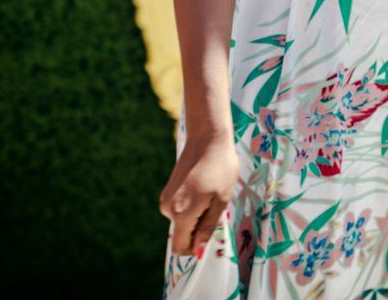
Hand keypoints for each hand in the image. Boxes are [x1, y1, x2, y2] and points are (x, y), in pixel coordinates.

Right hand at [159, 132, 239, 256]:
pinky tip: (201, 186)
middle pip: (182, 234)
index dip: (195, 248)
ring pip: (182, 222)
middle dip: (198, 227)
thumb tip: (197, 250)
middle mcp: (168, 208)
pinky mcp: (168, 190)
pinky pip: (180, 210)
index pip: (180, 248)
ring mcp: (166, 198)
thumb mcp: (220, 200)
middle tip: (213, 205)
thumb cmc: (220, 168)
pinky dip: (191, 205)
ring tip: (208, 193)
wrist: (207, 138)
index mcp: (182, 213)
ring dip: (196, 215)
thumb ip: (207, 227)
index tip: (209, 232)